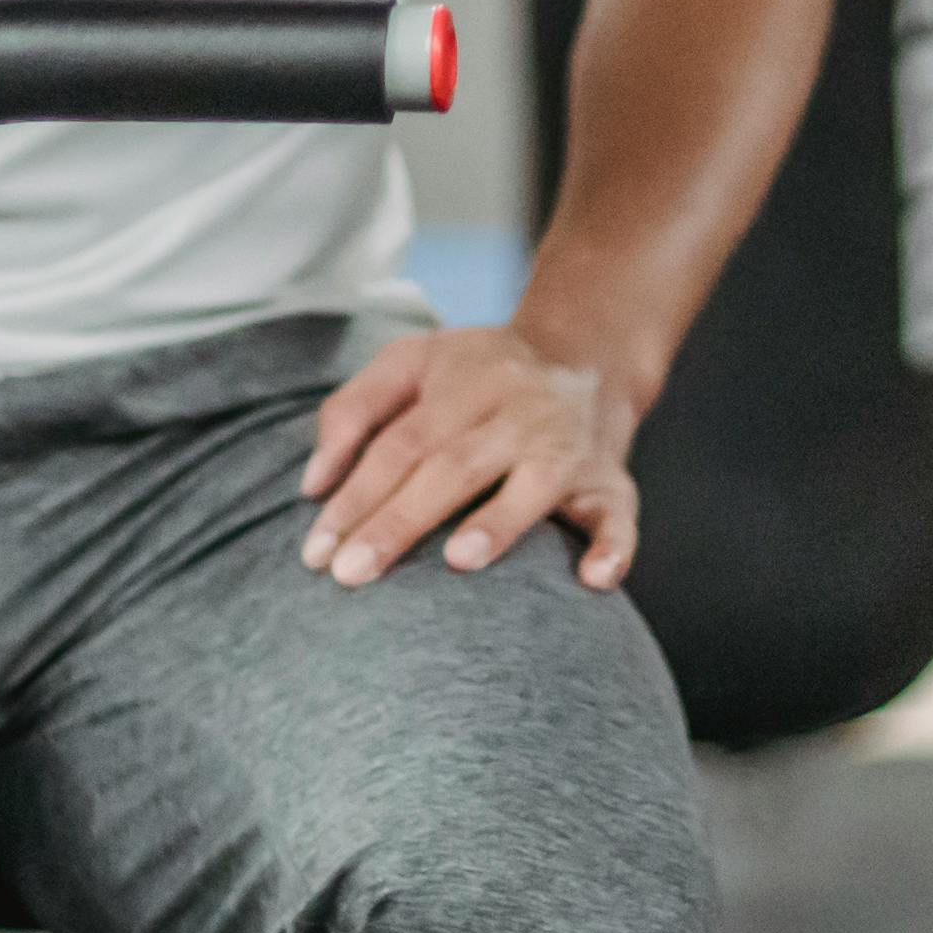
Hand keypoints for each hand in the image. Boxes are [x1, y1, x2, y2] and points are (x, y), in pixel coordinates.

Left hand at [298, 326, 644, 588]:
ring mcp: (568, 448)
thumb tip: (311, 485)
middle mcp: (518, 414)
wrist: (588, 353)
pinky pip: (620, 514)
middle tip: (350, 574)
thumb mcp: (411, 363)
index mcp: (464, 385)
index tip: (316, 553)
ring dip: (501, 521)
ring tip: (458, 560)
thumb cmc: (478, 372)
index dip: (356, 495)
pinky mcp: (610, 481)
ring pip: (534, 484)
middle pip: (454, 466)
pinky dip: (614, 547)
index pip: (401, 444)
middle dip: (400, 521)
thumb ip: (352, 411)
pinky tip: (593, 579)